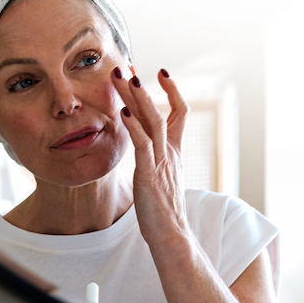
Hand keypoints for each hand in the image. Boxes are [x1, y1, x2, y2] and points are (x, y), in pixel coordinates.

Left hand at [112, 67, 191, 246]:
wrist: (171, 235)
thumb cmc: (162, 210)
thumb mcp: (161, 176)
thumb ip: (156, 158)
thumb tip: (145, 144)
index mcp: (174, 151)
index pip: (181, 112)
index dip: (174, 91)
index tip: (163, 72)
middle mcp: (170, 152)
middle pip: (160, 110)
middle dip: (142, 86)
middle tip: (127, 67)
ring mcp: (161, 162)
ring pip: (153, 121)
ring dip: (138, 98)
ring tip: (124, 79)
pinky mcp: (149, 175)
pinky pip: (142, 145)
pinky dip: (133, 126)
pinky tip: (123, 112)